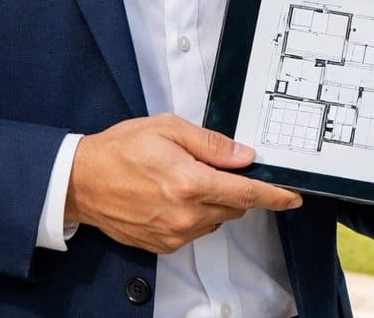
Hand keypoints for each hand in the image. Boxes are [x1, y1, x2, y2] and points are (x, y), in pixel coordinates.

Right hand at [66, 114, 302, 253]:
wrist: (81, 181)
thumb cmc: (120, 150)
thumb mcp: (168, 129)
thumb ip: (212, 144)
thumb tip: (245, 157)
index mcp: (190, 183)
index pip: (246, 195)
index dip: (275, 196)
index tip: (292, 197)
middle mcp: (186, 215)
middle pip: (234, 208)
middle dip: (232, 188)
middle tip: (206, 166)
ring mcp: (174, 234)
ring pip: (215, 220)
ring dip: (211, 202)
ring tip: (180, 178)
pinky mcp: (164, 245)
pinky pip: (195, 230)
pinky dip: (193, 214)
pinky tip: (170, 195)